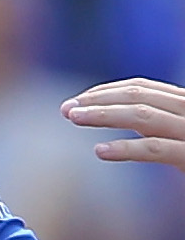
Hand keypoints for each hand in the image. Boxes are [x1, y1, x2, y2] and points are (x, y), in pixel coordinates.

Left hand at [65, 79, 184, 169]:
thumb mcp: (178, 132)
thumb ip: (155, 121)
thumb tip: (115, 113)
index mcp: (183, 103)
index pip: (141, 88)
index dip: (105, 92)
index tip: (77, 100)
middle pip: (138, 97)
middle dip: (98, 100)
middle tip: (66, 108)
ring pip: (143, 116)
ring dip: (104, 114)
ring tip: (75, 118)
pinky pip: (156, 149)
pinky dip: (127, 148)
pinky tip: (100, 151)